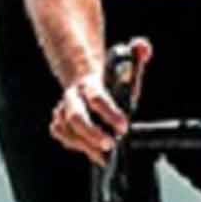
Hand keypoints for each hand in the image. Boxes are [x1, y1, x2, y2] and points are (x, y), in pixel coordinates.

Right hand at [50, 47, 142, 164]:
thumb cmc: (111, 81)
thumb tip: (142, 46)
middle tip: (111, 144)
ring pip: (67, 130)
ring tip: (104, 155)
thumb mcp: (127, 66)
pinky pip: (62, 135)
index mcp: (90, 83)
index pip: (97, 97)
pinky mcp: (58, 122)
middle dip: (93, 133)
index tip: (124, 126)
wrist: (86, 82)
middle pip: (76, 117)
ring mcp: (62, 110)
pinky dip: (77, 145)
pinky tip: (93, 150)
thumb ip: (137, 53)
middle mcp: (72, 96)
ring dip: (85, 144)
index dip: (109, 113)